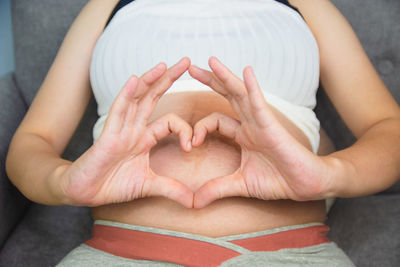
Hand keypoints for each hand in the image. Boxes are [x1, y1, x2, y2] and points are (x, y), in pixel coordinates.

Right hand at [60, 57, 193, 207]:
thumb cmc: (112, 185)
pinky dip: (126, 95)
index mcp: (145, 137)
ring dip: (150, 80)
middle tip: (186, 62)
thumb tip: (195, 203)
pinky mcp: (108, 135)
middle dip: (169, 79)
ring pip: (137, 99)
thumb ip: (172, 190)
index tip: (190, 147)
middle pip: (153, 98)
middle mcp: (134, 128)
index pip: (170, 121)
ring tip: (164, 64)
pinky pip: (118, 110)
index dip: (184, 129)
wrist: (83, 192)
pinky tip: (136, 79)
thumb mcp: (149, 186)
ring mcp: (120, 129)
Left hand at [189, 56, 335, 207]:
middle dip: (210, 81)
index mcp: (243, 135)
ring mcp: (262, 122)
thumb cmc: (278, 180)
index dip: (200, 128)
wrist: (306, 185)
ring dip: (225, 77)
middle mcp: (250, 124)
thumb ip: (216, 189)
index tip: (191, 144)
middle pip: (227, 97)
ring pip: (241, 95)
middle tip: (191, 67)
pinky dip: (253, 88)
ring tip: (210, 61)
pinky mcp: (273, 126)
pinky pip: (260, 104)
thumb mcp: (240, 184)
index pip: (216, 121)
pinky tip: (247, 71)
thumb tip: (193, 203)